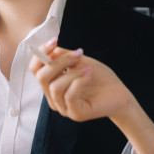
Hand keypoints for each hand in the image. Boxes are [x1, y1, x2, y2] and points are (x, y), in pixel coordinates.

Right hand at [30, 39, 153, 153]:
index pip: (35, 69)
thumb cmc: (98, 77)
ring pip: (55, 87)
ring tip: (87, 68)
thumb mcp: (79, 61)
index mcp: (51, 84)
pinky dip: (80, 81)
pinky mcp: (76, 114)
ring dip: (73, 73)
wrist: (119, 93)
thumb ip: (63, 56)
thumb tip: (51, 50)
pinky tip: (89, 75)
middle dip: (58, 62)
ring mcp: (64, 108)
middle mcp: (54, 97)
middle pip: (41, 77)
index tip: (55, 40)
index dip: (41, 53)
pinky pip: (69, 95)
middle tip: (77, 54)